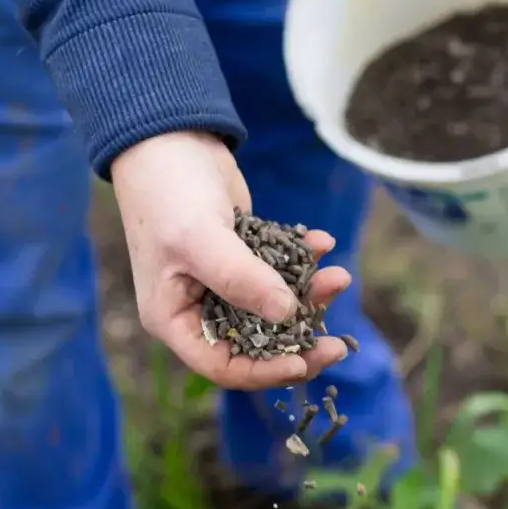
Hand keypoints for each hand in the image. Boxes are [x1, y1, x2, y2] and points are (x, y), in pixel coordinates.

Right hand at [111, 131, 350, 388]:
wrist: (168, 137)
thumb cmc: (167, 192)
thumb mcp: (201, 238)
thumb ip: (242, 279)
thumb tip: (287, 314)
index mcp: (175, 319)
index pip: (223, 365)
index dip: (265, 372)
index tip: (304, 362)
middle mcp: (200, 308)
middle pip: (256, 345)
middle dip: (299, 341)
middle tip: (340, 343)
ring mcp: (224, 282)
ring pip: (275, 308)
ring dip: (310, 296)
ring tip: (338, 275)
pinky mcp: (245, 256)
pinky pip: (281, 271)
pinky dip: (303, 261)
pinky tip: (322, 242)